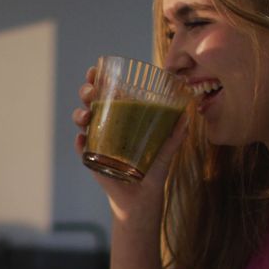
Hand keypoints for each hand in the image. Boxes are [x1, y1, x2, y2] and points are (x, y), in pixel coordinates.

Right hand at [71, 66, 187, 220]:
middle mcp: (106, 128)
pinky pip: (82, 149)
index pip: (106, 94)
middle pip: (90, 104)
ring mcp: (97, 144)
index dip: (98, 81)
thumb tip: (187, 114)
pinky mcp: (92, 162)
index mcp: (120, 120)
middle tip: (90, 91)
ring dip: (80, 115)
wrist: (144, 199)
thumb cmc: (153, 172)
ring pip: (82, 123)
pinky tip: (82, 138)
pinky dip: (80, 143)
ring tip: (86, 115)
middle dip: (86, 93)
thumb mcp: (166, 150)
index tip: (95, 70)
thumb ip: (176, 134)